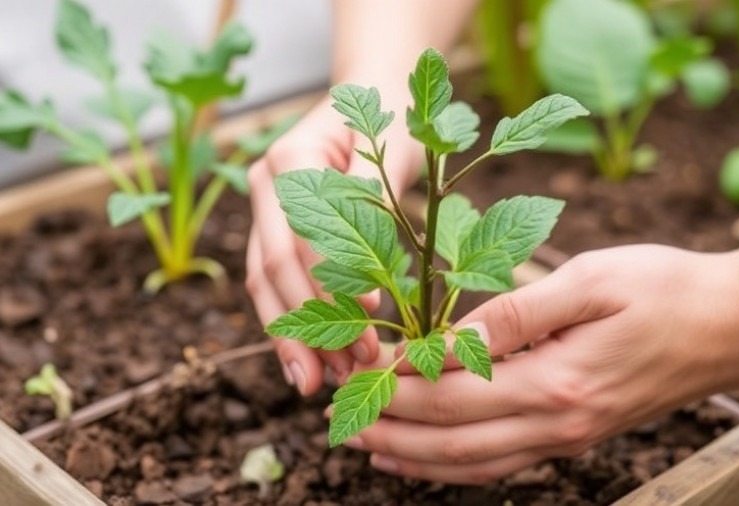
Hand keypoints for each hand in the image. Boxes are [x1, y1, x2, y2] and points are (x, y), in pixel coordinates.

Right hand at [246, 96, 420, 395]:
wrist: (375, 94)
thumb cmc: (393, 121)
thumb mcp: (394, 152)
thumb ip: (373, 203)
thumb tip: (365, 281)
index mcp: (292, 158)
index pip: (303, 236)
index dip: (334, 284)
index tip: (373, 319)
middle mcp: (264, 184)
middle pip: (275, 268)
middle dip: (309, 327)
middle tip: (347, 371)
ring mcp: (262, 209)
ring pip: (265, 284)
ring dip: (292, 338)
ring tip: (321, 383)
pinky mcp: (273, 230)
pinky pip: (272, 284)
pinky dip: (289, 325)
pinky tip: (306, 363)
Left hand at [344, 245, 738, 483]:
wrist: (730, 328)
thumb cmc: (664, 290)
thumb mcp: (590, 281)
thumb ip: (517, 313)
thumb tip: (452, 336)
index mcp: (554, 382)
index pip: (449, 396)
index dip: (393, 387)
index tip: (353, 371)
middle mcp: (557, 424)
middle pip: (451, 440)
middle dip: (388, 428)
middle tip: (338, 415)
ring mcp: (568, 438)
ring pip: (473, 465)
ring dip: (414, 458)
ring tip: (366, 446)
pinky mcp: (577, 437)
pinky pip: (504, 465)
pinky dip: (457, 468)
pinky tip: (430, 460)